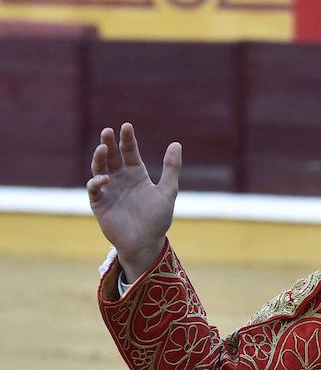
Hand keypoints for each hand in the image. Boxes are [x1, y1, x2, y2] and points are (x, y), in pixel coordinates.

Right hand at [87, 122, 181, 279]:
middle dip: (108, 143)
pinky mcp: (100, 203)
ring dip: (99, 158)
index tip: (126, 126)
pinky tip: (106, 178)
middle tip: (108, 131)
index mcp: (136, 175)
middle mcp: (120, 179)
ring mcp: (109, 190)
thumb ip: (171, 169)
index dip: (127, 139)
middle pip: (112, 157)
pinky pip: (95, 189)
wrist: (146, 243)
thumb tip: (176, 144)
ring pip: (99, 169)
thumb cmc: (157, 219)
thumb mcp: (167, 191)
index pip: (129, 152)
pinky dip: (97, 182)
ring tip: (102, 148)